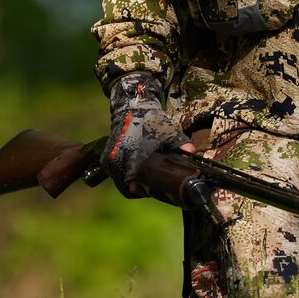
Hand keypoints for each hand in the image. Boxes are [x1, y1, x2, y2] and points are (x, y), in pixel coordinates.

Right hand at [103, 72, 194, 198]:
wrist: (132, 105)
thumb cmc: (151, 120)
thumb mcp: (169, 131)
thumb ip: (181, 143)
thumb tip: (192, 153)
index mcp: (131, 155)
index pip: (133, 182)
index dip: (142, 190)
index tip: (150, 191)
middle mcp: (117, 157)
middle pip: (125, 184)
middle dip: (136, 189)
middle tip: (148, 189)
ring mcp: (110, 157)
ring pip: (118, 179)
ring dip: (128, 183)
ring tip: (141, 184)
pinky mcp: (106, 155)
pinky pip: (113, 173)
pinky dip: (122, 176)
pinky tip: (132, 176)